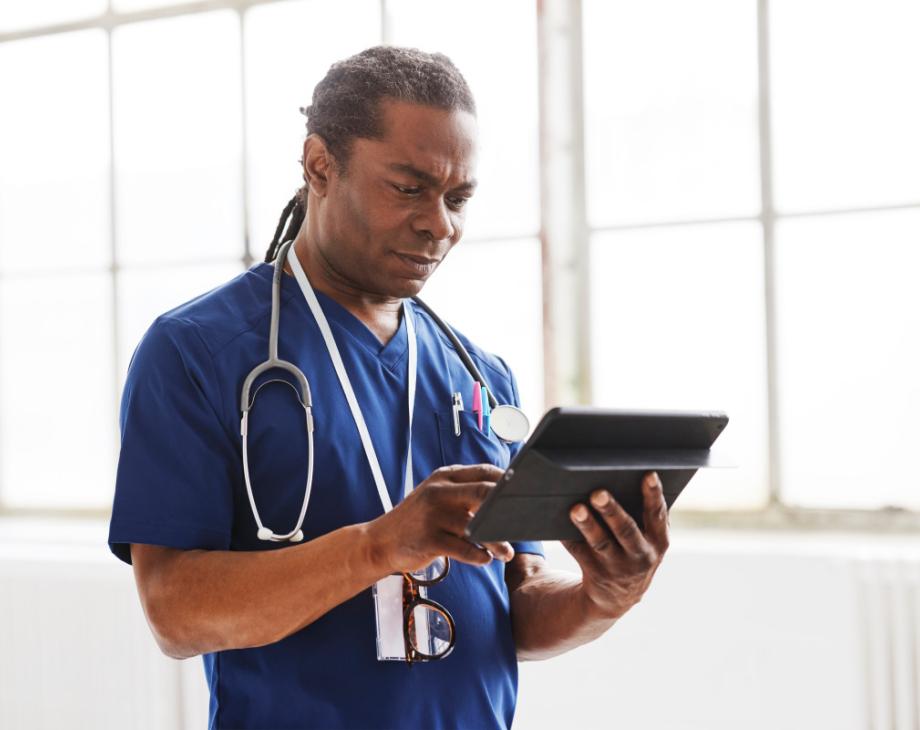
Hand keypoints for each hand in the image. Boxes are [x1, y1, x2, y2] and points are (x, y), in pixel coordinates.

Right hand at [369, 463, 514, 574]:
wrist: (380, 541)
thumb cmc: (416, 521)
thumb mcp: (436, 497)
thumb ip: (464, 493)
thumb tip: (503, 497)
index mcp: (444, 477)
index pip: (484, 471)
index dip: (507, 482)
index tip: (522, 494)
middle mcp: (439, 491)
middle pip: (483, 493)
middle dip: (505, 509)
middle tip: (520, 523)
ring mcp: (433, 515)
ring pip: (476, 525)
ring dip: (496, 540)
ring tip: (506, 552)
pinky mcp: (429, 539)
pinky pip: (463, 548)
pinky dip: (479, 556)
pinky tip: (485, 559)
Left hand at [562, 471, 668, 619]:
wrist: (620, 596)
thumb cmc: (633, 549)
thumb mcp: (649, 538)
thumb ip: (644, 515)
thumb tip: (620, 477)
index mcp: (659, 541)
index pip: (657, 514)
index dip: (654, 495)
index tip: (648, 474)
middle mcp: (641, 555)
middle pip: (626, 530)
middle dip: (612, 510)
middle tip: (598, 493)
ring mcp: (618, 567)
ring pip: (601, 543)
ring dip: (588, 525)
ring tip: (576, 508)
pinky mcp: (596, 574)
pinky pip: (579, 552)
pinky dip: (569, 536)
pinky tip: (557, 522)